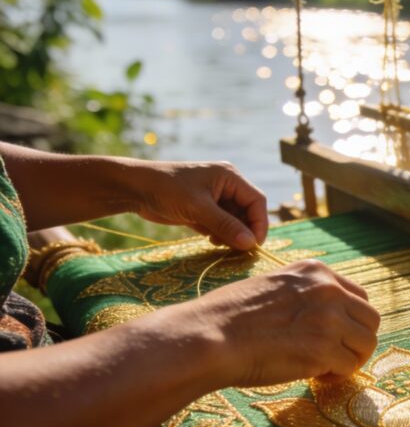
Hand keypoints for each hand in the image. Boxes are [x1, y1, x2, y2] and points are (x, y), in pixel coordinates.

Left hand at [126, 160, 268, 250]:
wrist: (133, 189)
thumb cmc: (167, 190)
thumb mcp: (198, 208)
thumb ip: (226, 226)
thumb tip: (250, 244)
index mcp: (230, 177)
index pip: (256, 200)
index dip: (259, 223)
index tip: (254, 244)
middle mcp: (226, 186)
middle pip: (247, 212)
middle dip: (244, 231)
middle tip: (237, 249)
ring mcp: (214, 198)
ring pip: (234, 220)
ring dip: (231, 235)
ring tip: (219, 244)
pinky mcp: (203, 209)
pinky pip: (221, 224)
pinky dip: (219, 234)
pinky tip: (210, 240)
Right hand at [154, 259, 380, 387]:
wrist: (209, 336)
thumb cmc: (231, 316)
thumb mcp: (273, 285)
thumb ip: (304, 294)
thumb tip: (325, 316)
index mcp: (316, 272)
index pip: (359, 295)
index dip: (351, 320)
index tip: (336, 335)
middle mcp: (328, 290)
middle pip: (371, 319)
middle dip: (357, 340)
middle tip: (336, 356)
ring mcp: (328, 320)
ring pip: (366, 344)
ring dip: (350, 359)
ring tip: (326, 368)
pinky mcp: (323, 350)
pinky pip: (349, 367)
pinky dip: (336, 376)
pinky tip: (315, 376)